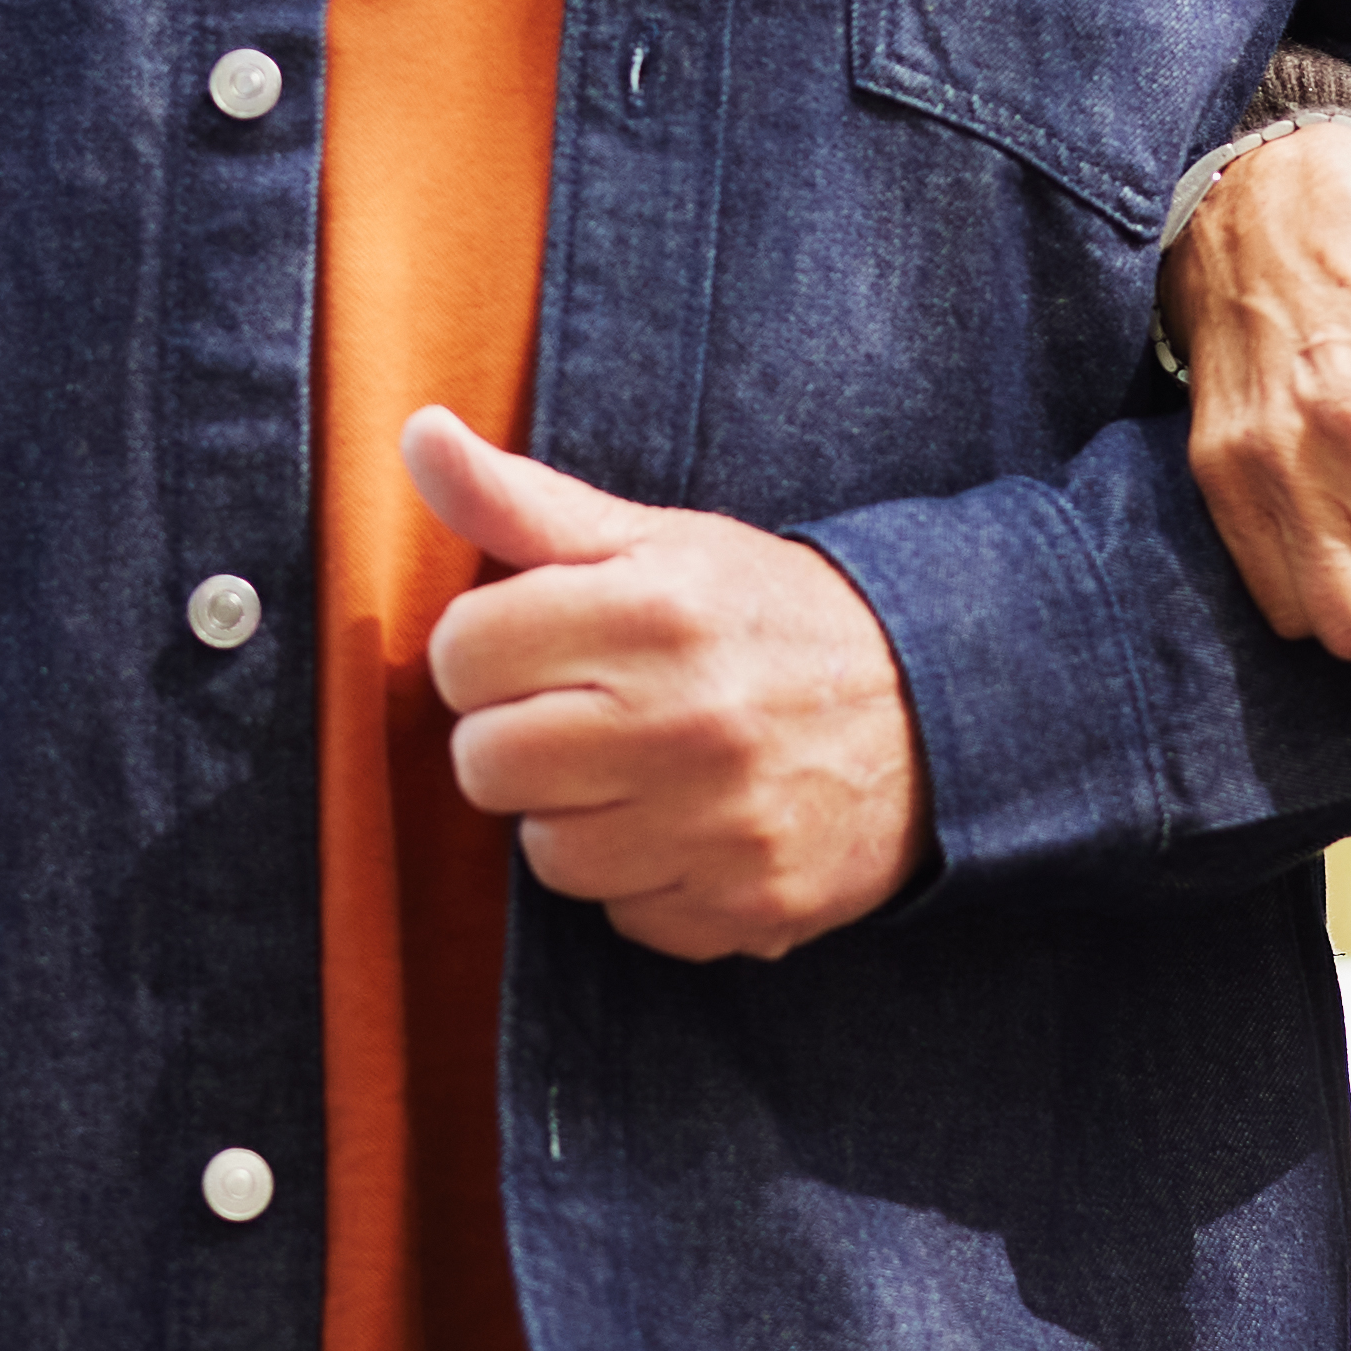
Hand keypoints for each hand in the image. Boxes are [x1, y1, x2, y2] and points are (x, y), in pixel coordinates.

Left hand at [404, 407, 936, 959]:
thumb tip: (417, 434)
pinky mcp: (748, 907)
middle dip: (516, 740)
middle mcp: (686, 721)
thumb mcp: (657, 543)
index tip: (540, 649)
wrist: (934, 710)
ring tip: (640, 774)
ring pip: (547, 856)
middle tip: (581, 717)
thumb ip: (524, 502)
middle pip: (486, 764)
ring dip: (577, 820)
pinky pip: (625, 917)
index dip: (487, 651)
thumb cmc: (763, 618)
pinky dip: (646, 882)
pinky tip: (690, 828)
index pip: (463, 653)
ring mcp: (720, 825)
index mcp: (654, 612)